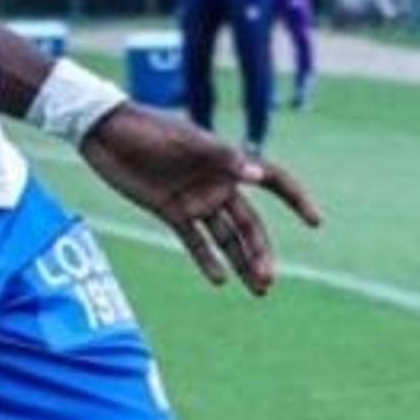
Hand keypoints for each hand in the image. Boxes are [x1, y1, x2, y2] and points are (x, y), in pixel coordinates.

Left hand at [80, 105, 319, 294]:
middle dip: (261, 253)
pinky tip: (221, 281)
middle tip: (268, 281)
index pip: (274, 182)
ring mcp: (195, 200)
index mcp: (228, 163)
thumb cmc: (148, 128)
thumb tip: (258, 174)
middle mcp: (218, 184)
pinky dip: (208, 261)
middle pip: (250, 224)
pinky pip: (196, 242)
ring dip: (243, 263)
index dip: (296, 200)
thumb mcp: (186, 141)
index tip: (315, 222)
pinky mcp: (171, 212)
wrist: (104, 132)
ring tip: (258, 290)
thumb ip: (222, 157)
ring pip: (227, 238)